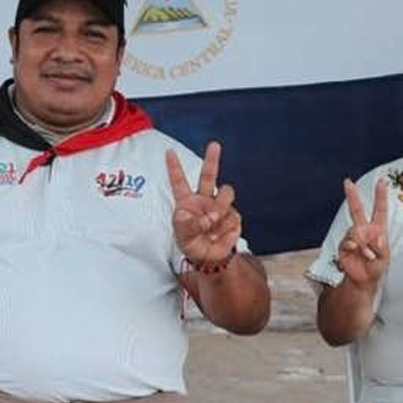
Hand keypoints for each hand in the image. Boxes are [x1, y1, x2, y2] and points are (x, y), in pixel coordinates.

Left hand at [167, 142, 239, 264]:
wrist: (208, 257)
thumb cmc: (190, 243)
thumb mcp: (182, 235)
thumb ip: (190, 224)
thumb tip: (209, 215)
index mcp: (186, 201)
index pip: (179, 182)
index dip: (174, 167)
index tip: (169, 152)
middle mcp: (203, 199)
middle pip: (209, 175)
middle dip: (212, 159)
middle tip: (214, 144)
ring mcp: (219, 206)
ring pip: (225, 193)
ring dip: (220, 206)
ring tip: (212, 223)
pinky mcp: (232, 216)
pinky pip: (232, 215)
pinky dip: (225, 227)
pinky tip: (219, 235)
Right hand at [335, 178, 389, 290]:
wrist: (362, 281)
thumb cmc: (376, 268)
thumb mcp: (384, 259)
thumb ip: (380, 248)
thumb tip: (374, 237)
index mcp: (377, 230)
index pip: (379, 210)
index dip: (381, 196)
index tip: (382, 181)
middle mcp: (364, 231)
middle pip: (356, 210)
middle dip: (352, 195)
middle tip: (347, 182)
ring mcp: (352, 238)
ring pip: (354, 231)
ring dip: (362, 243)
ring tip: (368, 256)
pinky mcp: (343, 246)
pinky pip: (347, 242)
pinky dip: (353, 247)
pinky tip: (358, 253)